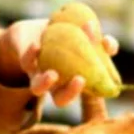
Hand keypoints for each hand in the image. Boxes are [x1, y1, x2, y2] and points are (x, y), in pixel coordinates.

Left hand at [0, 18, 119, 106]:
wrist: (32, 33)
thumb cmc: (64, 40)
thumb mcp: (83, 39)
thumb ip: (98, 43)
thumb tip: (108, 43)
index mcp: (73, 82)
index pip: (87, 94)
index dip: (97, 89)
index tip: (106, 77)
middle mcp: (55, 84)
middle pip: (61, 99)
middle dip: (71, 93)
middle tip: (80, 80)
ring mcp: (39, 75)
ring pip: (39, 88)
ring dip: (45, 83)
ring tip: (53, 74)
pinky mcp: (25, 62)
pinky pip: (26, 62)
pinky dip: (31, 54)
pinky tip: (37, 45)